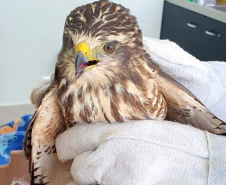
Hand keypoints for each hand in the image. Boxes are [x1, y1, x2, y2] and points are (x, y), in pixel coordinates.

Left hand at [55, 120, 218, 184]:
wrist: (200, 166)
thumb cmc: (174, 143)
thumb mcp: (138, 128)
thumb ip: (110, 134)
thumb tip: (90, 145)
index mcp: (113, 133)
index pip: (70, 140)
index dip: (67, 145)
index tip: (68, 149)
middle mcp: (107, 159)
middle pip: (76, 168)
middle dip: (84, 167)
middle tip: (98, 165)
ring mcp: (113, 182)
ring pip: (87, 183)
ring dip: (96, 180)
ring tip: (120, 172)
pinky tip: (126, 179)